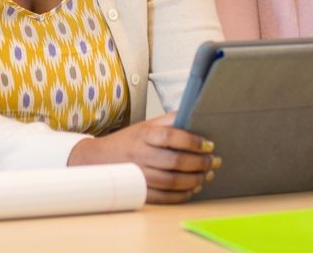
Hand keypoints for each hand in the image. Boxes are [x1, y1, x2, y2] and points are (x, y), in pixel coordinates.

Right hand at [67, 112, 217, 203]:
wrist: (98, 160)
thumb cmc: (126, 142)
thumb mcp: (144, 126)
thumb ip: (168, 120)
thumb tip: (192, 115)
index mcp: (143, 135)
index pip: (171, 136)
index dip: (193, 141)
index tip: (208, 144)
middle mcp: (140, 155)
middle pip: (175, 161)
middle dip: (200, 163)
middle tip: (214, 161)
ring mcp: (139, 175)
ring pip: (172, 181)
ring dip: (194, 180)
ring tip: (207, 175)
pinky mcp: (139, 192)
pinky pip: (164, 197)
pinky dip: (182, 195)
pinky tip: (192, 189)